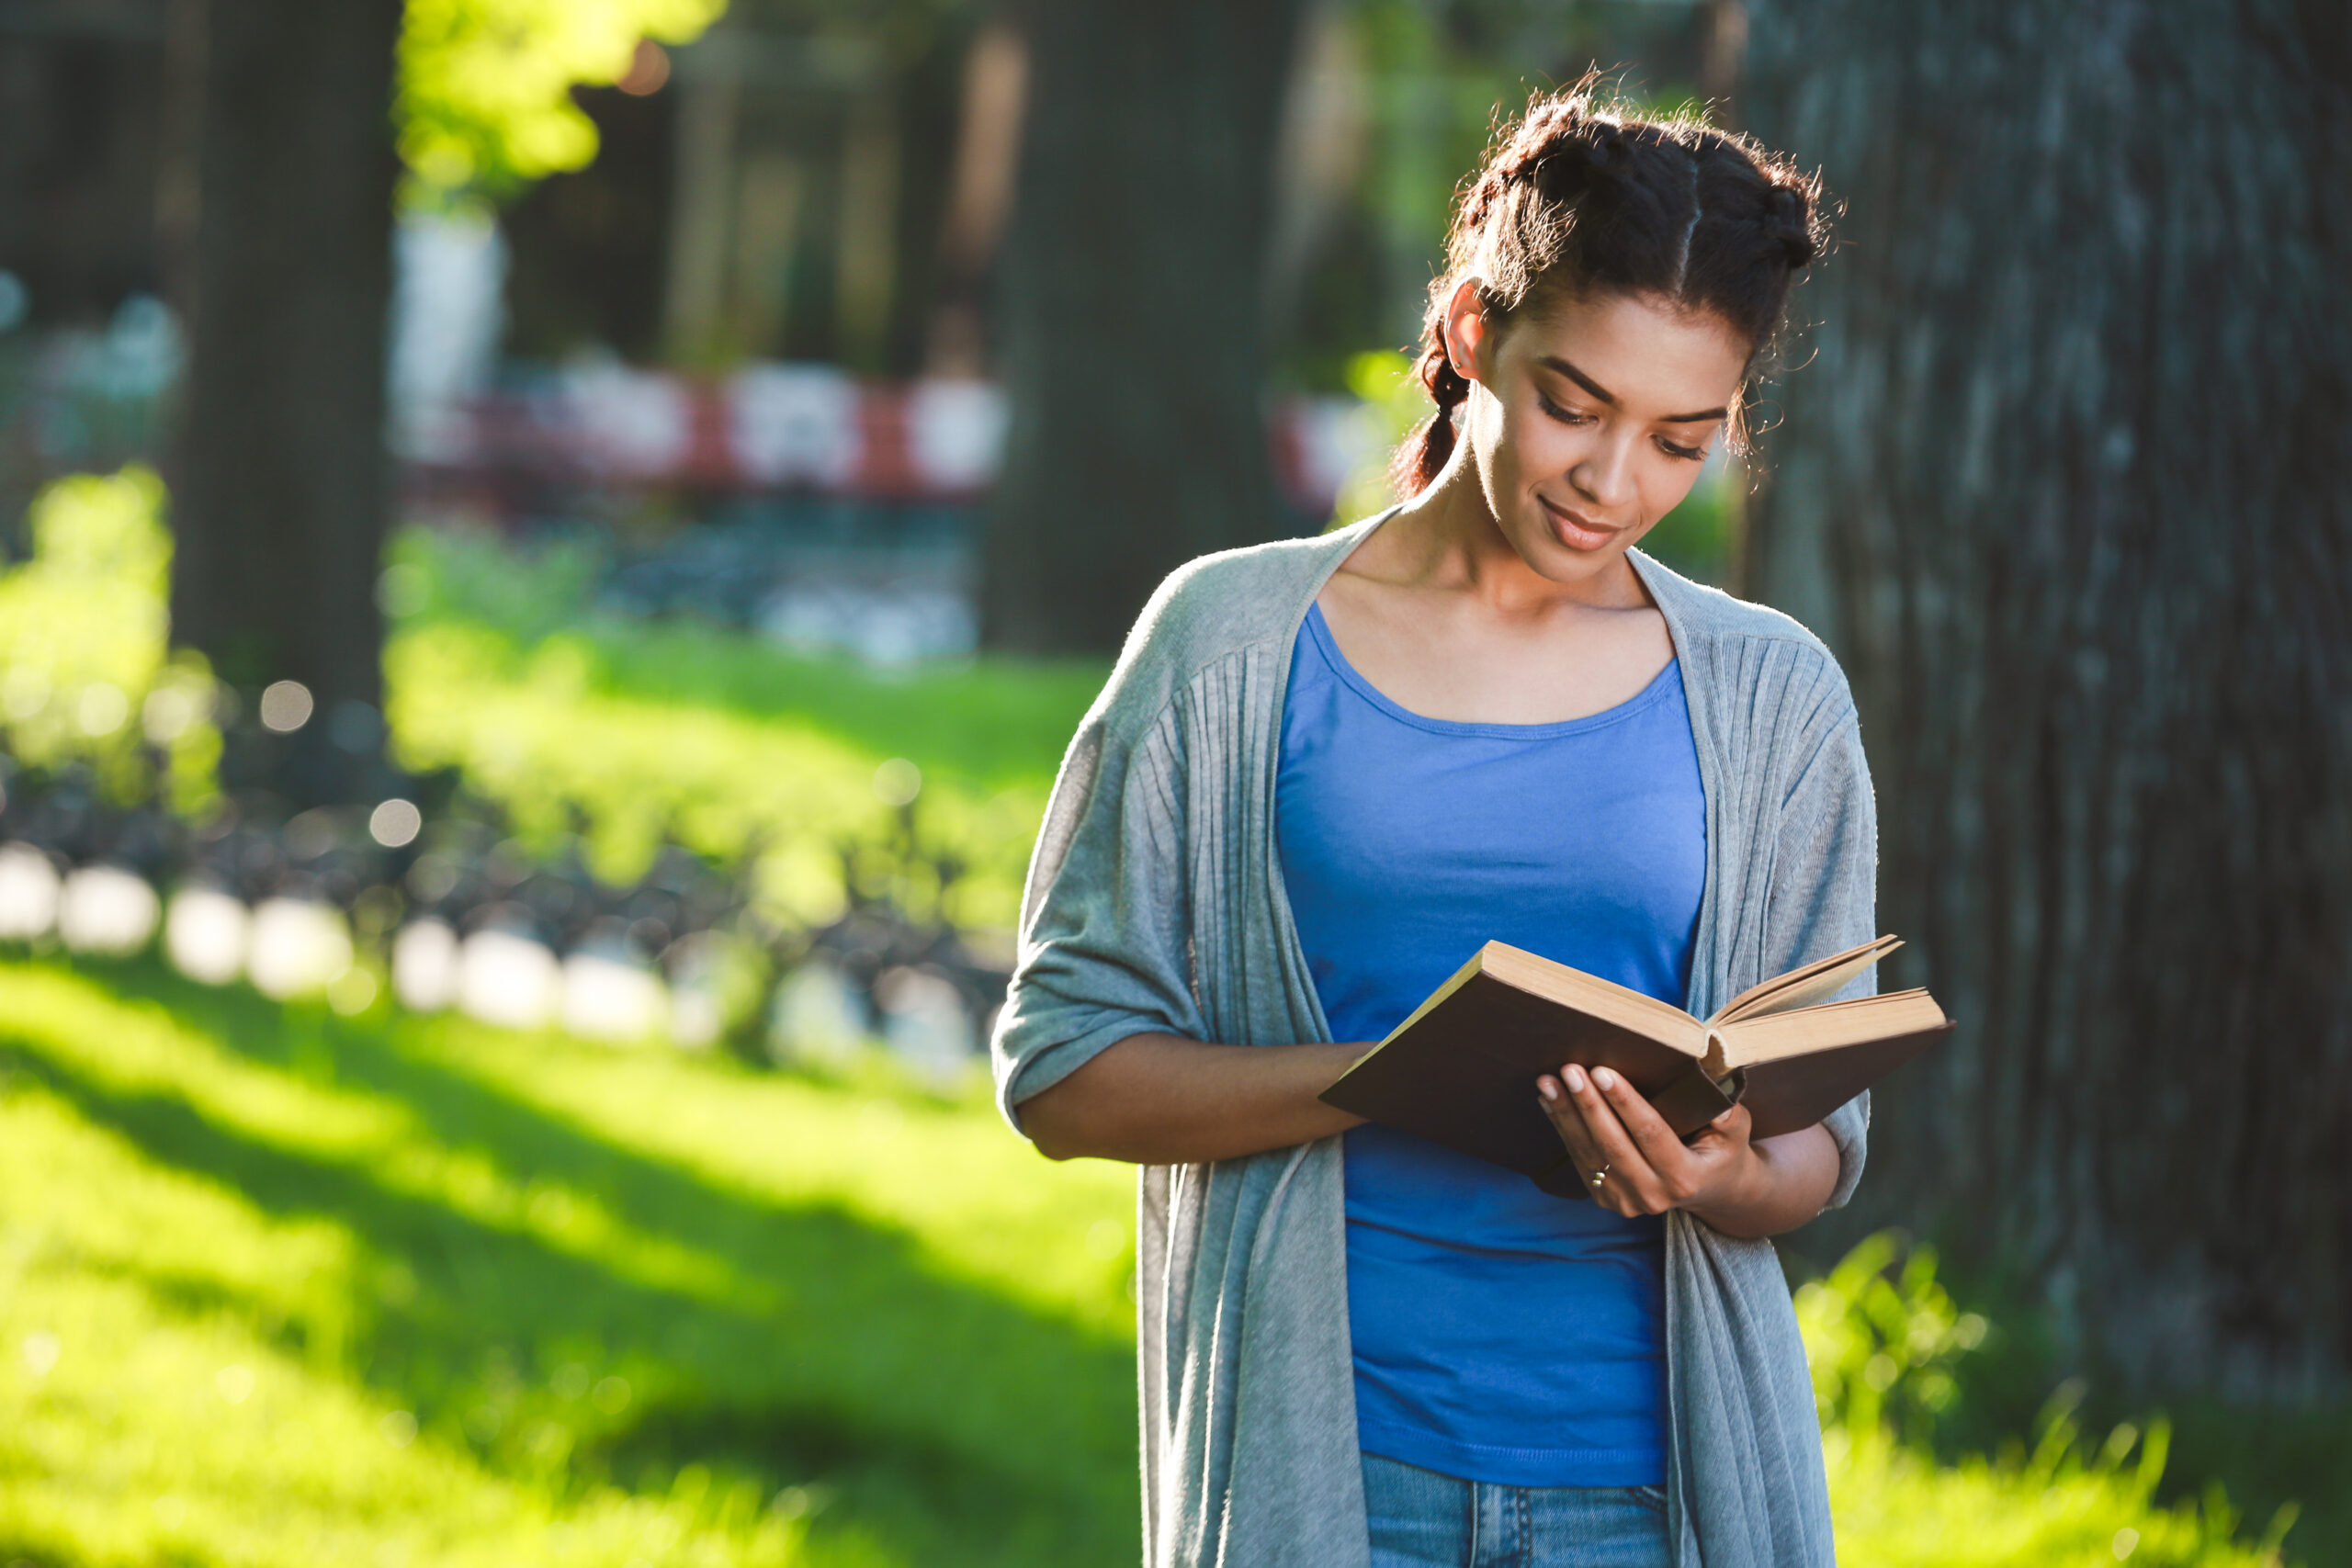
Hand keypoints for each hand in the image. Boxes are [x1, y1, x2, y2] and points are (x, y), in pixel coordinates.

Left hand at [1534, 1064, 1841, 1235]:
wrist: (1710, 1189)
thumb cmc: (1721, 1149)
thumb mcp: (1735, 1132)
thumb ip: (1728, 1115)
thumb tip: (1713, 1096)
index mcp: (1685, 1178)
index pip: (1650, 1134)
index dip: (1625, 1103)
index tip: (1603, 1072)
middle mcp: (1654, 1196)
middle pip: (1612, 1145)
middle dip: (1588, 1105)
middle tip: (1570, 1069)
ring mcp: (1627, 1202)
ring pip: (1589, 1154)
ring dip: (1565, 1115)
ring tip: (1548, 1081)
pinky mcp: (1607, 1199)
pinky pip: (1579, 1161)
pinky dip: (1562, 1128)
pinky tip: (1549, 1100)